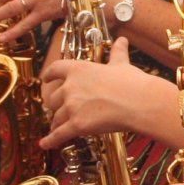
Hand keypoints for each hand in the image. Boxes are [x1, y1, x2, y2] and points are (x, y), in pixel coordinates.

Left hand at [39, 37, 165, 147]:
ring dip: (57, 122)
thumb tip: (123, 40)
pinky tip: (45, 144)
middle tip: (60, 109)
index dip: (48, 75)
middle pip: (53, 98)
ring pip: (56, 117)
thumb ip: (117, 53)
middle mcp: (70, 87)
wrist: (139, 101)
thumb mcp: (121, 64)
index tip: (46, 79)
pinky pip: (59, 134)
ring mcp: (72, 106)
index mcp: (78, 69)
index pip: (55, 69)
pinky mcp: (77, 125)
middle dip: (55, 105)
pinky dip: (51, 140)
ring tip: (58, 127)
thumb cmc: (131, 82)